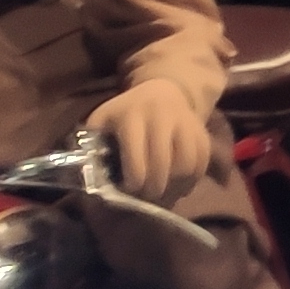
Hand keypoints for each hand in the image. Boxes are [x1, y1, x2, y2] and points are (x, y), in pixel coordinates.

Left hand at [89, 76, 215, 200]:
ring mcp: (185, 124)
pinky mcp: (202, 131)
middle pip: (163, 166)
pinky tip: (180, 184)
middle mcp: (161, 118)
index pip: (137, 161)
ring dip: (176, 187)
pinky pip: (202, 162)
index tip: (128, 190)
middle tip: (147, 198)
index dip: (134, 184)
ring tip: (165, 194)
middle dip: (154, 190)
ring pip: (187, 166)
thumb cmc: (127, 111)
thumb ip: (91, 144)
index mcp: (132, 117)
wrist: (163, 90)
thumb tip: (87, 175)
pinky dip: (193, 179)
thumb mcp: (103, 119)